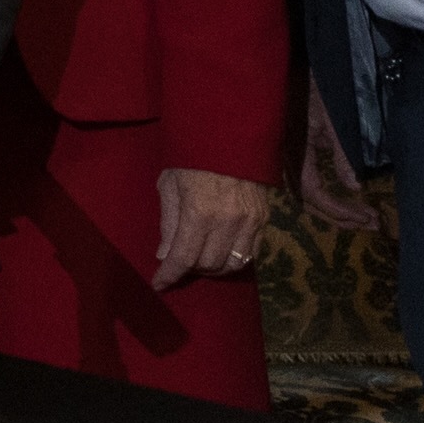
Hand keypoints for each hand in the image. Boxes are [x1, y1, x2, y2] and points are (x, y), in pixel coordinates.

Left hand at [152, 166, 272, 289]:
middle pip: (208, 265)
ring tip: (200, 260)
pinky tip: (222, 253)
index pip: (184, 258)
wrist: (229, 137)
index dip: (169, 275)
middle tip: (179, 262)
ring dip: (213, 268)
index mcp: (199, 211)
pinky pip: (252, 254)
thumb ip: (168, 223)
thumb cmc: (191, 158)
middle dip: (189, 270)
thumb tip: (165, 255)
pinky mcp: (264, 220)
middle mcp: (227, 221)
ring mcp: (250, 222)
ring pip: (232, 265)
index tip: (159, 285)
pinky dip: (234, 260)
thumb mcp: (169, 185)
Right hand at [297, 82, 382, 233]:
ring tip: (361, 217)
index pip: (313, 192)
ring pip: (305, 193)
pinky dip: (326, 195)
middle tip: (371, 223)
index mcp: (294, 151)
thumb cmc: (317, 87)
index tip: (366, 216)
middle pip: (307, 200)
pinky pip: (306, 181)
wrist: (295, 64)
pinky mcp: (294, 150)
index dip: (338, 209)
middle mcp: (286, 158)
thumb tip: (354, 188)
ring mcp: (288, 155)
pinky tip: (344, 196)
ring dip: (333, 209)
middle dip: (339, 216)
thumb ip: (343, 154)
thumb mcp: (335, 119)